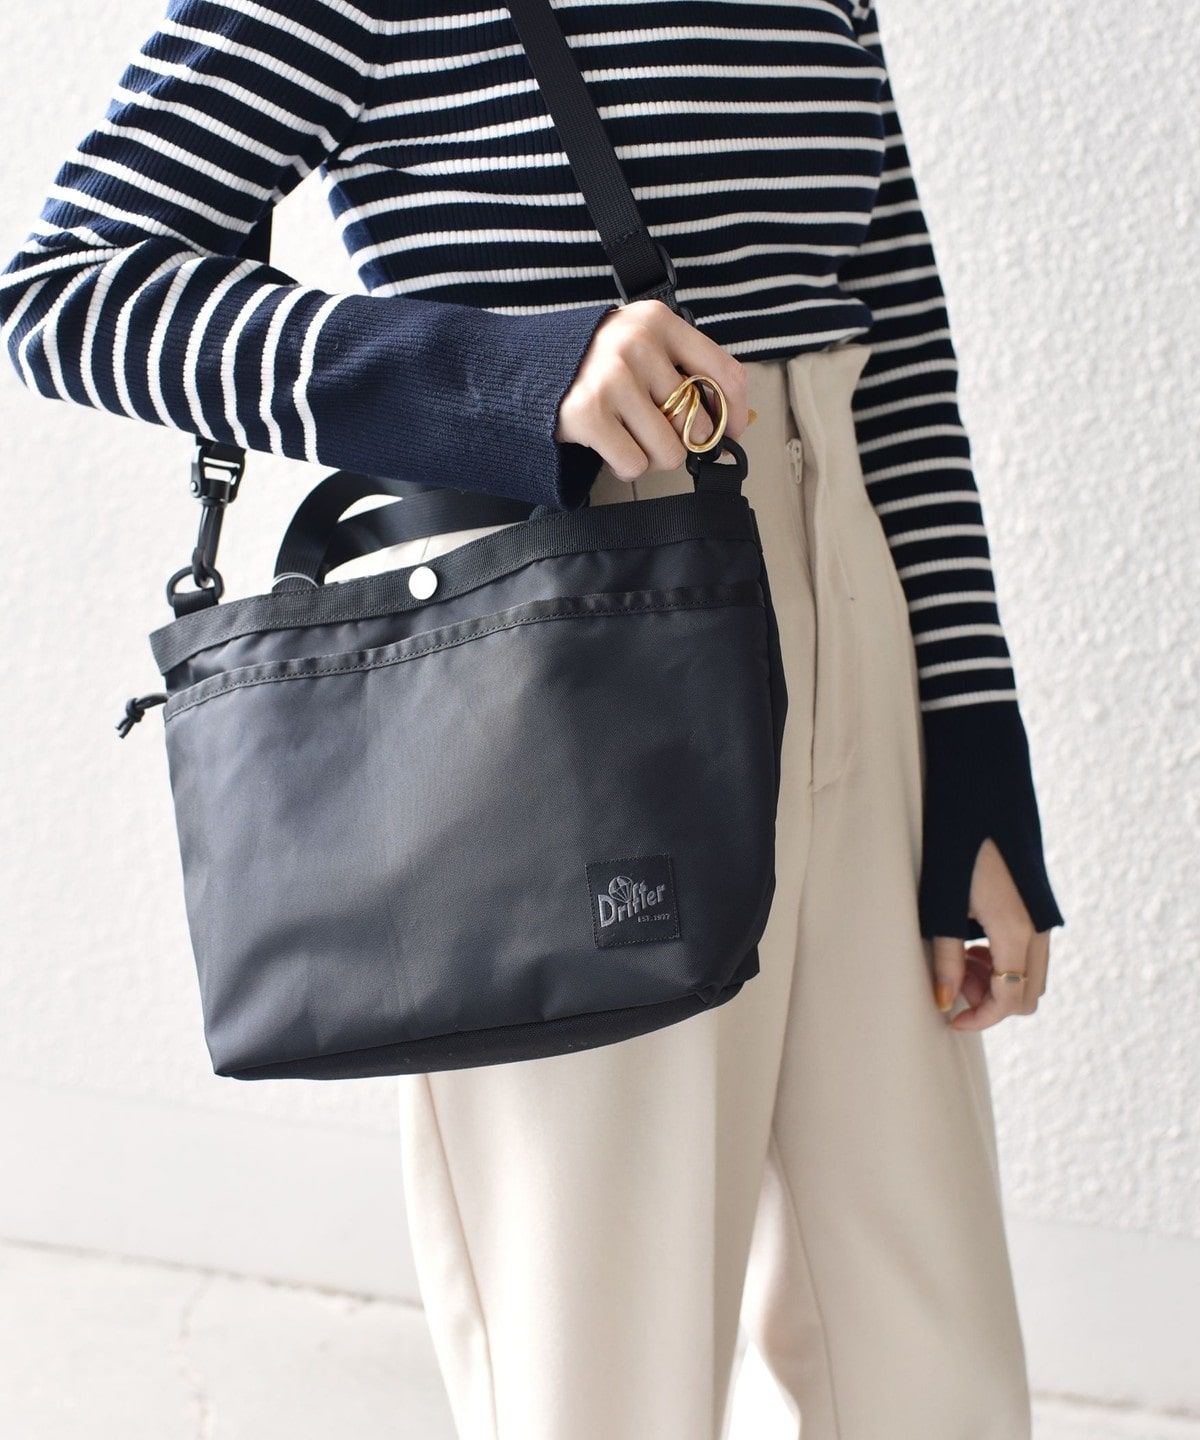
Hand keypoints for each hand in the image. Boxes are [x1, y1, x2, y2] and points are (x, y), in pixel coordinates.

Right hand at [555, 299, 749, 481]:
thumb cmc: (593, 363)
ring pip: (669, 452)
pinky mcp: (589, 413)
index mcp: (659, 322)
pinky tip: (609, 445)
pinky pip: (635, 465)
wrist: (525, 370)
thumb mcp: (640, 343)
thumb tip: (728, 419)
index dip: (735, 412)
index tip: (732, 430)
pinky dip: (624, 466)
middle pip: (697, 424)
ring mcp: (612, 378)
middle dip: (680, 439)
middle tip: (653, 429)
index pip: (724, 373)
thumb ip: (681, 367)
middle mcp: (638, 344)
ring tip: (627, 435)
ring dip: (651, 456)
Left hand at [931, 837, 1050, 1029]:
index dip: (980, 1018)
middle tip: (953, 980)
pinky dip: (1007, 959)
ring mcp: (1045, 915)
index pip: (1010, 1000)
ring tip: (961, 958)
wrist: (982, 791)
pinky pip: (1032, 950)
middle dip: (990, 1000)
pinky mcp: (1040, 904)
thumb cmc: (954, 844)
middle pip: (1027, 994)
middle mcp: (1040, 927)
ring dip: (998, 979)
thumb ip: (946, 957)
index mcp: (1017, 930)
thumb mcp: (941, 904)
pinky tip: (975, 940)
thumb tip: (944, 1001)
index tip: (949, 1018)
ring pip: (1032, 972)